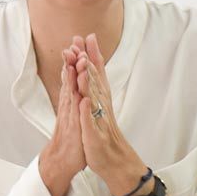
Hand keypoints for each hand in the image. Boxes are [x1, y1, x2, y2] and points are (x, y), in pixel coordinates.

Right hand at [37, 48, 88, 195]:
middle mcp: (70, 104)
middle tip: (74, 41)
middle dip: (73, 60)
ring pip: (72, 93)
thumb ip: (74, 94)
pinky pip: (76, 116)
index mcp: (72, 99)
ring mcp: (71, 116)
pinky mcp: (74, 129)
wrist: (63, 159)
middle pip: (71, 79)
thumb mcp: (75, 111)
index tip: (80, 41)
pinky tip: (79, 95)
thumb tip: (74, 78)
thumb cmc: (72, 135)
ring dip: (74, 77)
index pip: (74, 74)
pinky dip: (78, 104)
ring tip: (76, 59)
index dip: (77, 57)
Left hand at [72, 33, 148, 195]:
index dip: (93, 54)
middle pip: (96, 78)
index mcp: (101, 98)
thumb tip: (91, 68)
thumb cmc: (103, 133)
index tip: (87, 36)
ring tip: (83, 64)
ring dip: (89, 80)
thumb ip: (96, 88)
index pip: (97, 72)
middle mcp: (102, 105)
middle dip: (89, 59)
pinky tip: (84, 101)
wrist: (114, 160)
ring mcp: (98, 119)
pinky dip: (87, 111)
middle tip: (82, 40)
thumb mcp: (98, 108)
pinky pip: (90, 121)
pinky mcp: (94, 134)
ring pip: (93, 96)